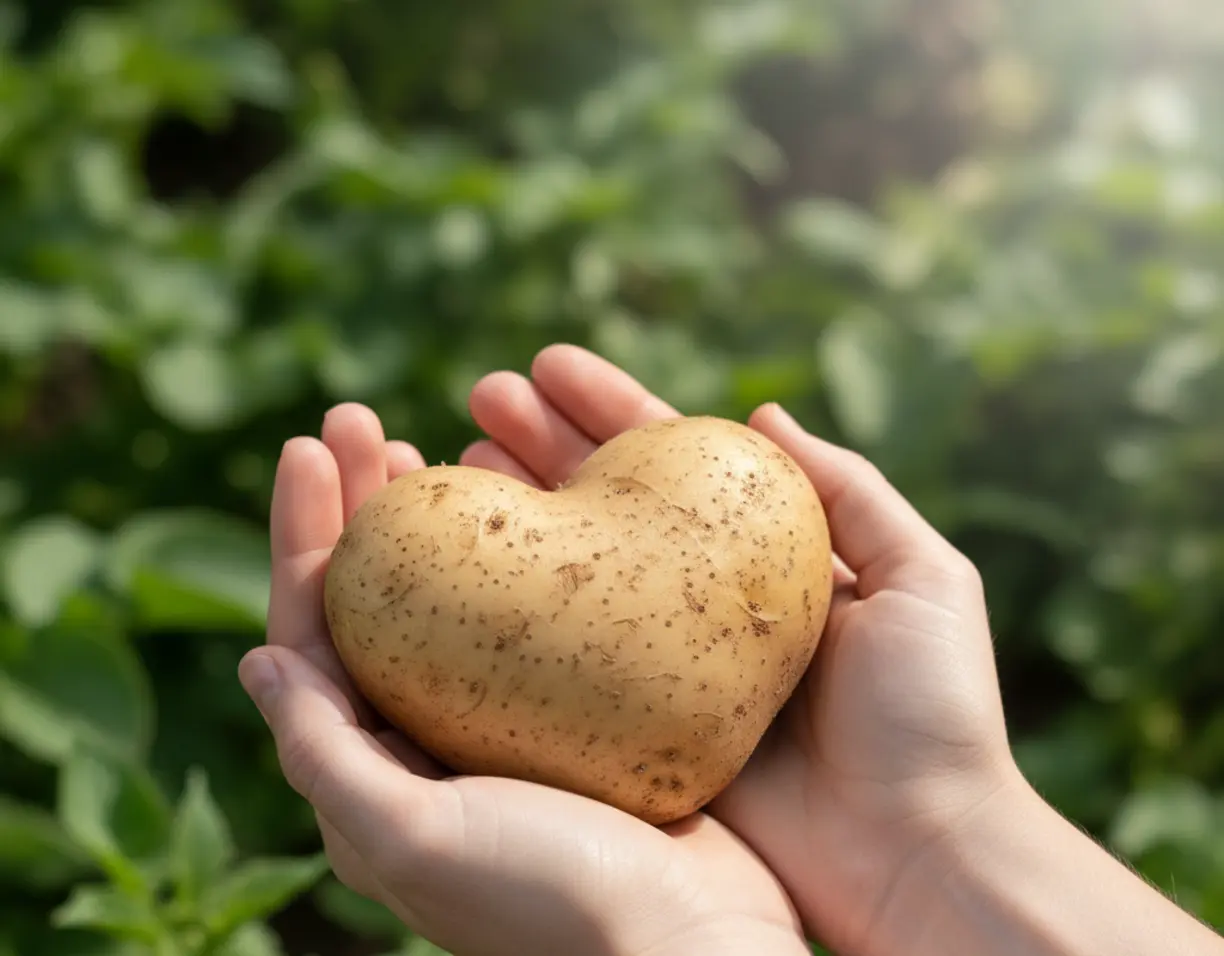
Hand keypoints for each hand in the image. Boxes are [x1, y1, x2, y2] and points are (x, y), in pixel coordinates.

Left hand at [239, 404, 811, 955]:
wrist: (687, 948)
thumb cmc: (547, 903)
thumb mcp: (412, 838)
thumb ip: (324, 756)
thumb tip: (258, 658)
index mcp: (373, 770)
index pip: (313, 633)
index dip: (303, 536)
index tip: (309, 447)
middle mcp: (430, 742)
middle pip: (377, 602)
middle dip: (359, 508)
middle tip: (361, 422)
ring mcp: (506, 723)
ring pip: (453, 599)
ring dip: (435, 522)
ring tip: (431, 447)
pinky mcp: (578, 712)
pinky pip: (533, 614)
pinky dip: (520, 555)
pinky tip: (530, 504)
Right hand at [458, 345, 1020, 954]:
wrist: (916, 851)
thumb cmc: (931, 712)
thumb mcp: (925, 578)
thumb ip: (851, 489)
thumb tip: (763, 411)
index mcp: (759, 557)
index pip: (672, 462)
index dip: (610, 411)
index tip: (548, 365)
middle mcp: (699, 601)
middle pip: (607, 502)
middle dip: (543, 443)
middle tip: (483, 396)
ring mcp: (659, 664)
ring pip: (573, 569)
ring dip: (516, 510)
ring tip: (456, 457)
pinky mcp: (634, 729)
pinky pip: (563, 661)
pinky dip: (514, 612)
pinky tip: (471, 569)